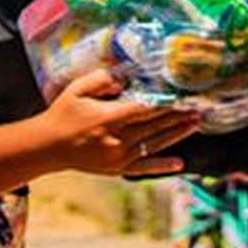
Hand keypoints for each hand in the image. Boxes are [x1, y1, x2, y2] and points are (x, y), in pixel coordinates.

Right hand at [41, 69, 200, 176]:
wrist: (48, 147)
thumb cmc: (63, 114)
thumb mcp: (77, 90)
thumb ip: (101, 79)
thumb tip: (124, 78)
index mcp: (108, 118)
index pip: (144, 109)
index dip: (166, 103)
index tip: (183, 96)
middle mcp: (117, 139)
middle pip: (155, 126)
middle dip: (178, 116)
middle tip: (198, 108)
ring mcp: (119, 156)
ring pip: (155, 144)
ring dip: (177, 134)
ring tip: (195, 124)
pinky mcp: (118, 168)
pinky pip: (145, 168)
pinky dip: (162, 166)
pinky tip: (180, 163)